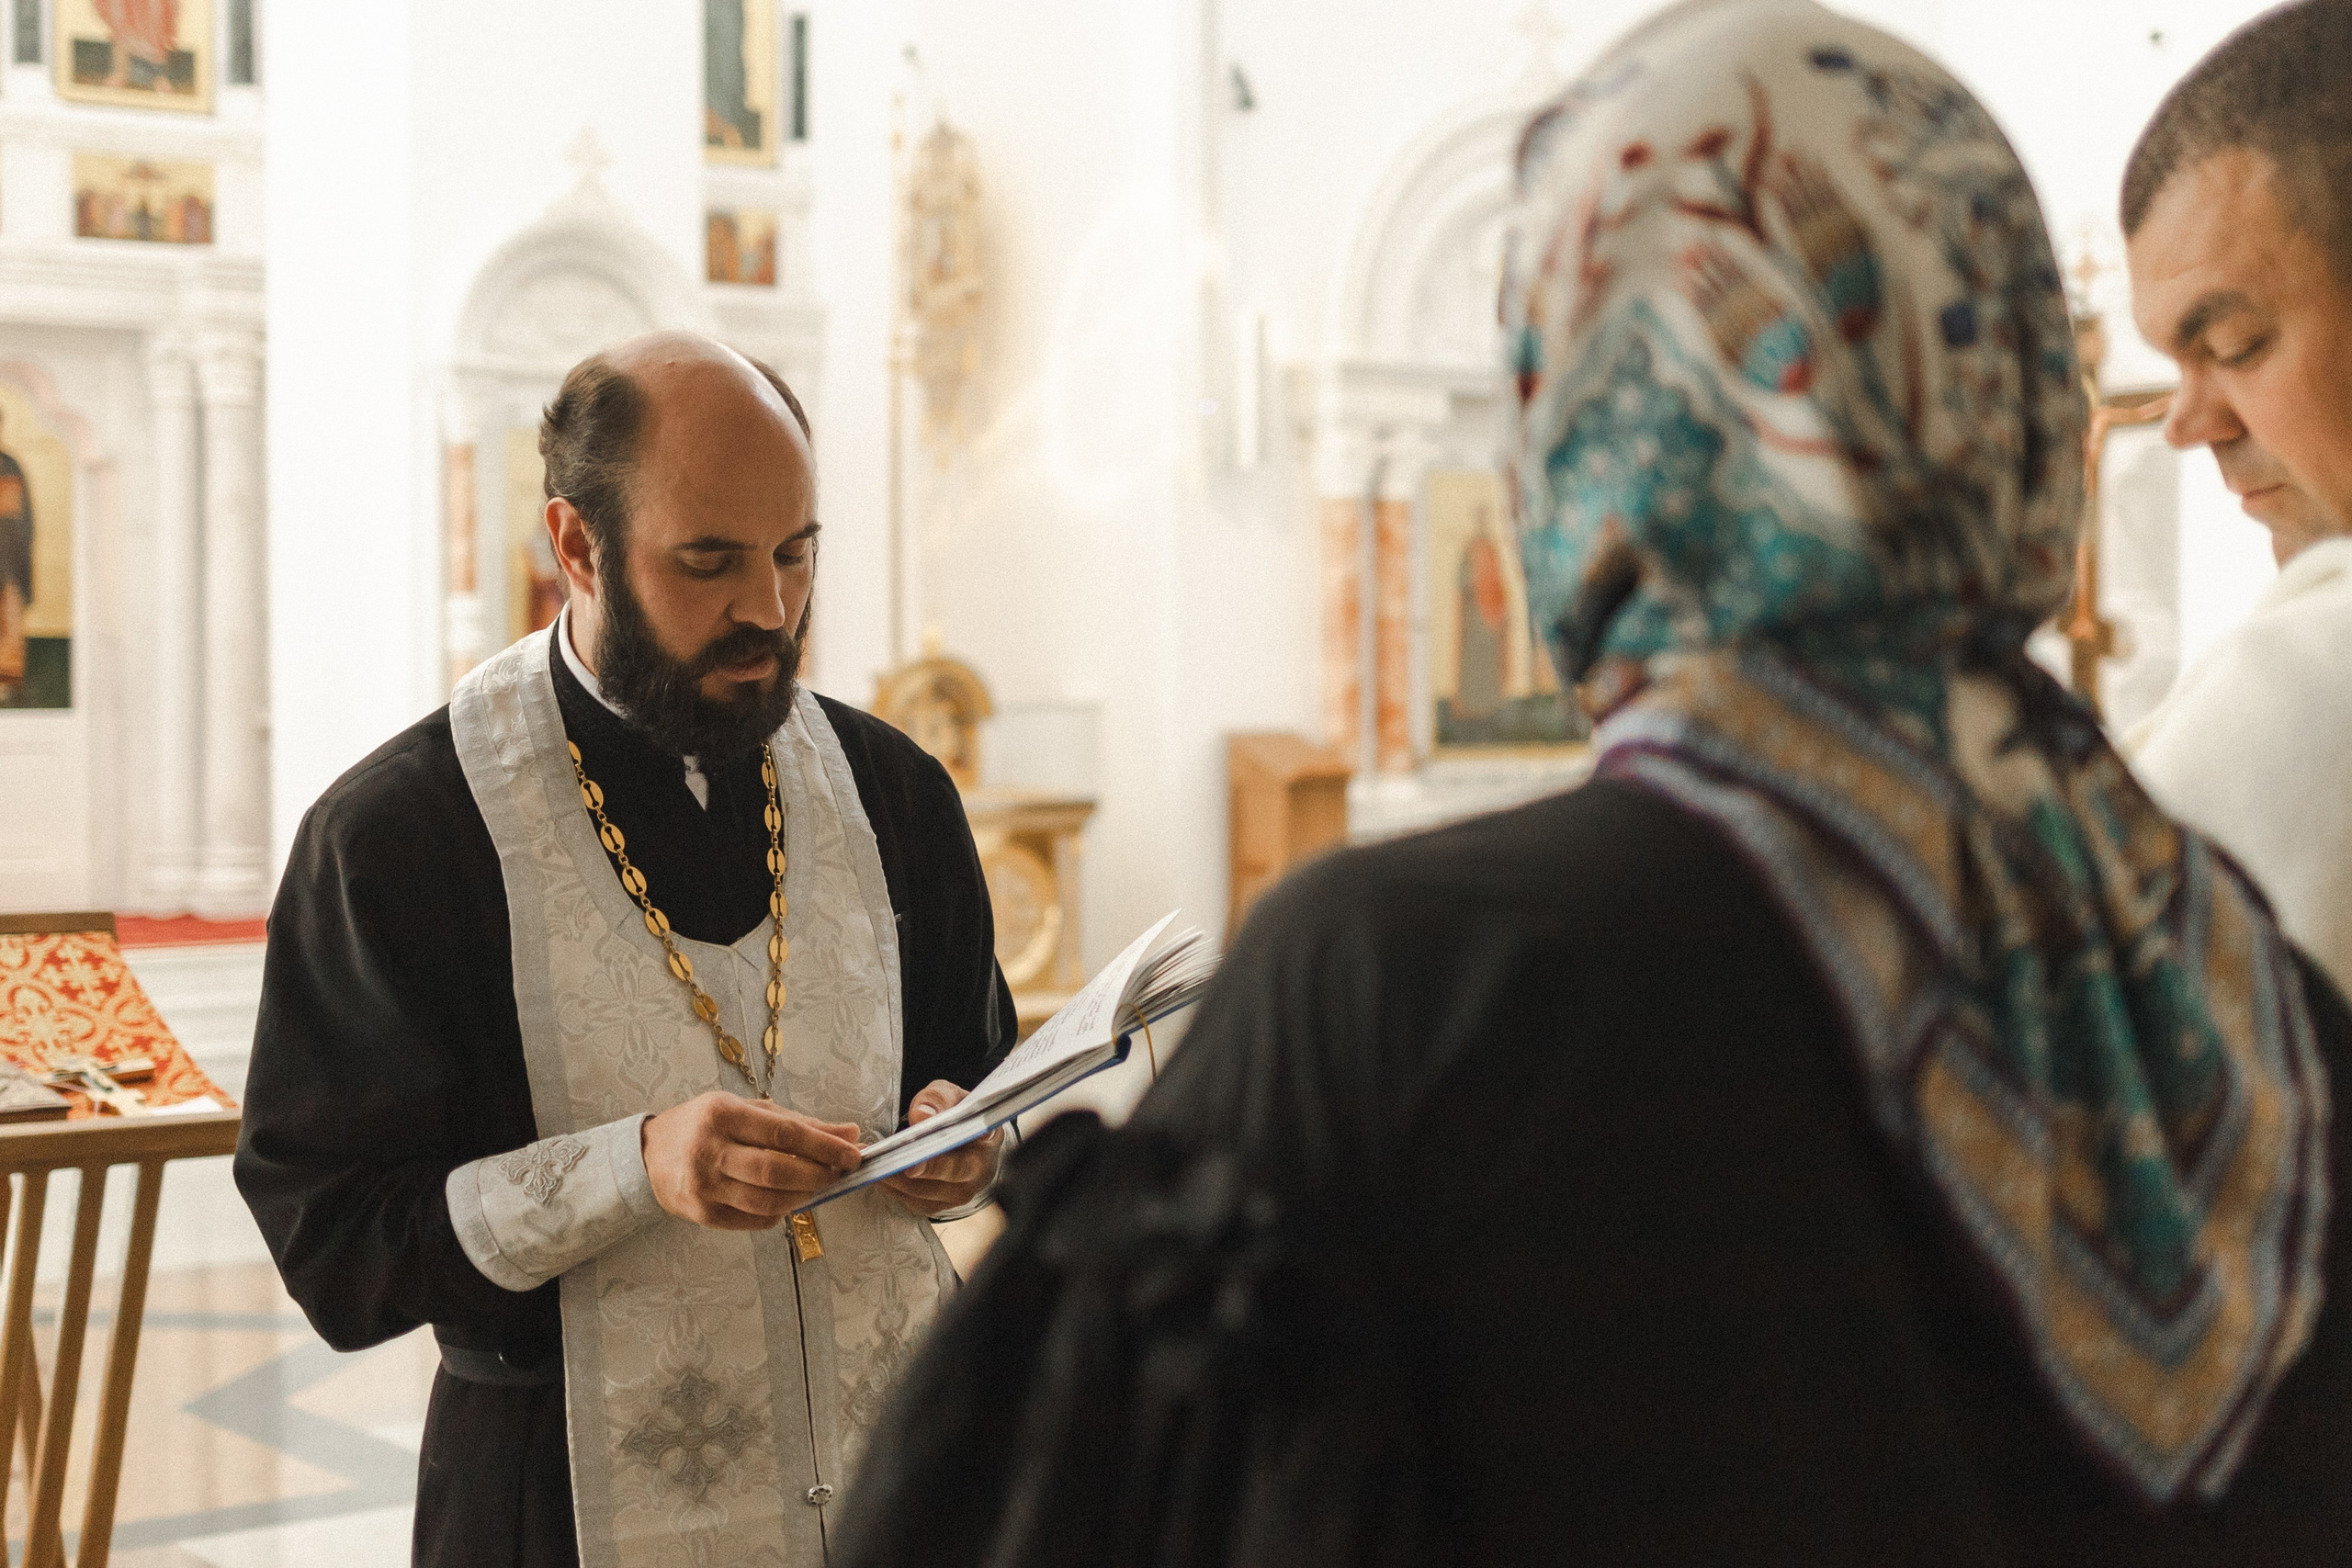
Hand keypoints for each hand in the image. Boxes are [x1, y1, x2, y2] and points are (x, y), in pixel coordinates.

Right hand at [641, 1091, 861, 1231]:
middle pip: (777, 1171)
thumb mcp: (746, 1111)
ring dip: (803, 1197)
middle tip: (839, 1174)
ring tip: (817, 1187)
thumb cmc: (705, 1125)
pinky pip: (754, 1220)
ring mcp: (704, 1186)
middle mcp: (710, 1151)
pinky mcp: (702, 1214)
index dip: (825, 1146)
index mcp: (723, 1115)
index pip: (785, 1134)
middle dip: (819, 1175)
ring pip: (768, 1201)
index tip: (853, 1153)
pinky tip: (788, 1200)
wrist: (649, 1154)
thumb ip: (798, 1122)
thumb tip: (850, 1133)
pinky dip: (781, 1212)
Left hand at [879, 1080, 1002, 1217]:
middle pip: (950, 1173)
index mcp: (988, 1138)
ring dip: (896, 1177)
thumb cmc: (957, 1116)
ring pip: (926, 1191)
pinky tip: (875, 1173)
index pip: (980, 1141)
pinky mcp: (938, 1206)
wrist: (963, 1143)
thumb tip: (921, 1115)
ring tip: (872, 1162)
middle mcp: (979, 1172)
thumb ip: (937, 1099)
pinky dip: (891, 1187)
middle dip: (921, 1167)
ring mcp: (959, 1194)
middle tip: (894, 1161)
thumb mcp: (951, 1096)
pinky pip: (912, 1201)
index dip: (962, 1142)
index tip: (938, 1146)